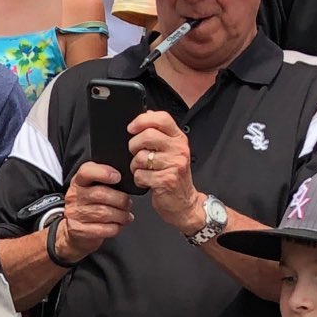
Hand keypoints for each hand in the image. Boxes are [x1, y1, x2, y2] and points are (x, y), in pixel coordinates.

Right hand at [58, 159, 132, 258]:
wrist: (74, 230)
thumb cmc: (89, 206)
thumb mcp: (92, 188)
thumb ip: (106, 181)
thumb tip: (127, 182)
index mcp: (79, 181)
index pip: (86, 171)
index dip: (103, 172)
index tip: (118, 177)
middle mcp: (74, 196)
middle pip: (100, 194)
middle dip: (120, 200)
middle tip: (127, 203)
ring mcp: (74, 214)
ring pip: (104, 213)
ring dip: (121, 215)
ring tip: (125, 216)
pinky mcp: (78, 230)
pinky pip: (103, 229)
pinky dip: (116, 227)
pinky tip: (118, 225)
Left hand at [126, 109, 199, 230]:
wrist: (184, 203)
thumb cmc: (174, 176)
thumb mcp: (171, 151)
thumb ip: (160, 133)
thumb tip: (147, 114)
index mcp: (179, 138)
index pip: (161, 118)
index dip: (142, 120)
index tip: (131, 128)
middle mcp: (178, 149)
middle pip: (147, 136)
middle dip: (133, 145)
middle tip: (135, 153)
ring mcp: (174, 164)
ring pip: (141, 157)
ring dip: (135, 166)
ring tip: (144, 171)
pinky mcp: (165, 180)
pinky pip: (140, 175)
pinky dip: (138, 180)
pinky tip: (147, 182)